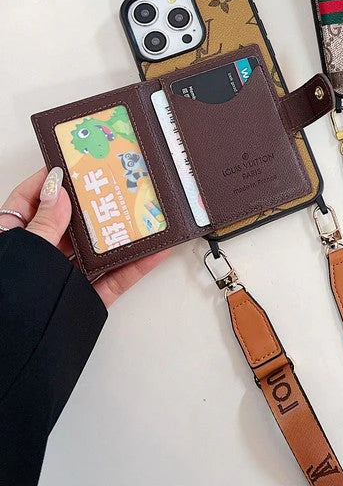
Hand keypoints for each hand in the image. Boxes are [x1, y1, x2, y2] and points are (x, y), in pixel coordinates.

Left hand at [1, 167, 168, 306]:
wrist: (12, 353)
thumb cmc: (6, 304)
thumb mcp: (24, 254)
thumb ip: (44, 225)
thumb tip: (61, 193)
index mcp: (13, 243)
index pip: (29, 201)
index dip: (49, 180)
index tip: (74, 163)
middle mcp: (37, 259)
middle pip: (70, 223)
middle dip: (95, 203)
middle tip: (117, 182)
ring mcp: (63, 280)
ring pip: (97, 250)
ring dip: (121, 233)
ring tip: (144, 212)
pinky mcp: (84, 301)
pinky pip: (114, 280)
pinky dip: (136, 266)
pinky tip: (154, 251)